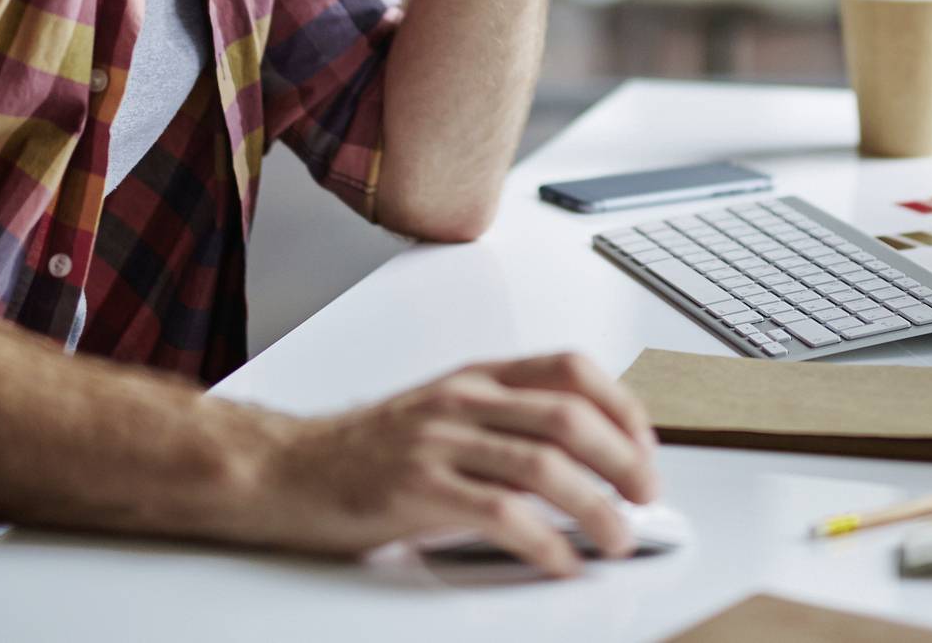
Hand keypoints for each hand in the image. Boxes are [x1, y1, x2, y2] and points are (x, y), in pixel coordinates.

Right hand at [232, 352, 658, 577]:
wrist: (284, 469)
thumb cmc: (366, 451)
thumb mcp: (443, 413)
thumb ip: (504, 421)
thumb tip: (583, 456)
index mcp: (476, 378)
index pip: (571, 369)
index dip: (623, 408)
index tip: (646, 450)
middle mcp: (462, 401)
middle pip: (569, 416)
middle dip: (624, 459)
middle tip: (645, 499)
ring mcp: (438, 444)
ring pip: (543, 464)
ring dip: (596, 507)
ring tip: (616, 538)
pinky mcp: (415, 491)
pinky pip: (499, 514)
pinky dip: (543, 542)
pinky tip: (559, 562)